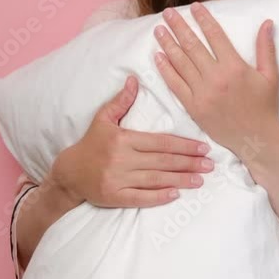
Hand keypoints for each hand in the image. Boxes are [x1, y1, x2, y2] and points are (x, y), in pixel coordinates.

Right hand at [45, 75, 214, 208]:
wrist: (69, 173)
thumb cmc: (90, 143)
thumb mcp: (102, 119)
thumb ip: (121, 101)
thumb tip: (134, 80)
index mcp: (123, 140)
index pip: (160, 142)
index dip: (183, 145)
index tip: (203, 147)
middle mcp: (122, 160)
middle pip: (162, 161)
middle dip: (189, 163)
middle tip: (210, 164)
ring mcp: (118, 180)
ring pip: (155, 179)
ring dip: (180, 180)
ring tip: (200, 180)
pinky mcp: (114, 197)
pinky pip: (140, 198)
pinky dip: (158, 197)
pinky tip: (176, 194)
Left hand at [152, 1, 278, 159]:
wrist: (256, 139)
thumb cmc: (265, 106)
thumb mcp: (270, 75)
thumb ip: (266, 48)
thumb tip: (267, 22)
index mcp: (235, 67)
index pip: (215, 36)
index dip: (203, 19)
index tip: (194, 6)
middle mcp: (216, 78)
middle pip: (192, 45)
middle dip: (178, 26)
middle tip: (167, 12)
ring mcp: (202, 93)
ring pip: (180, 63)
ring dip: (168, 44)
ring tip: (159, 29)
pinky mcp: (194, 107)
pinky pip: (175, 84)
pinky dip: (165, 69)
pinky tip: (158, 56)